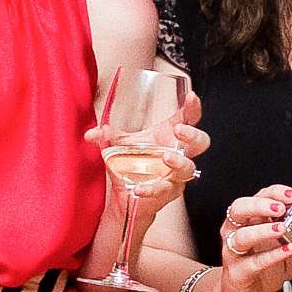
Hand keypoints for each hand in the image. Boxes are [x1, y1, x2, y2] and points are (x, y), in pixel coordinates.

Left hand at [87, 93, 205, 227]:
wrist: (128, 194)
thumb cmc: (131, 163)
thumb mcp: (118, 145)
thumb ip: (106, 136)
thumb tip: (91, 134)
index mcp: (169, 136)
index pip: (188, 119)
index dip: (193, 108)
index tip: (191, 97)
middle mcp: (178, 153)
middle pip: (200, 142)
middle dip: (193, 135)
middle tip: (179, 130)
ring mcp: (176, 174)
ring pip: (188, 167)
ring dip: (179, 162)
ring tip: (166, 158)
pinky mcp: (169, 192)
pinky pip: (164, 189)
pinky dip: (151, 189)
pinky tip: (138, 189)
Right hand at [213, 184, 291, 291]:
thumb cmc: (261, 266)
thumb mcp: (291, 250)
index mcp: (252, 220)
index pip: (260, 197)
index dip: (275, 192)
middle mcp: (239, 231)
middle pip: (240, 208)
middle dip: (261, 204)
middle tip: (282, 207)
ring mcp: (235, 251)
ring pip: (242, 234)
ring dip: (263, 229)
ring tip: (282, 228)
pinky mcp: (238, 271)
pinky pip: (252, 261)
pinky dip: (271, 255)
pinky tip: (286, 250)